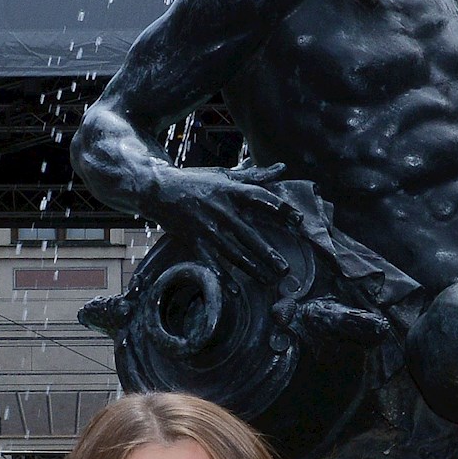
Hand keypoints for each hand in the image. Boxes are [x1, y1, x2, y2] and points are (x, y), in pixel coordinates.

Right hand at [152, 164, 306, 273]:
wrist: (159, 190)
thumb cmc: (196, 181)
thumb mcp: (224, 175)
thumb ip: (254, 175)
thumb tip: (282, 168)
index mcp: (230, 190)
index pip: (260, 198)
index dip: (280, 208)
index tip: (298, 220)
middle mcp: (220, 210)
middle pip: (248, 234)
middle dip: (267, 253)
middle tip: (284, 268)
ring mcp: (207, 228)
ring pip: (232, 252)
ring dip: (251, 268)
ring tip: (268, 280)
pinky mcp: (194, 241)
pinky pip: (210, 262)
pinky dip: (222, 277)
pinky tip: (235, 290)